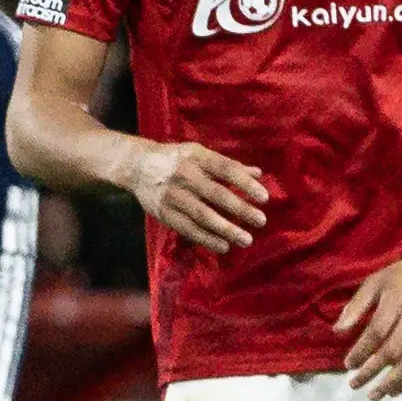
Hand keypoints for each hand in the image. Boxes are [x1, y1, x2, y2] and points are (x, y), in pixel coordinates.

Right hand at [125, 139, 267, 253]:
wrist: (137, 166)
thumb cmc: (177, 159)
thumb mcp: (200, 154)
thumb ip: (228, 165)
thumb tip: (258, 174)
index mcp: (197, 157)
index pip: (226, 170)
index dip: (245, 184)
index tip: (264, 198)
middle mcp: (184, 175)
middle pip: (216, 194)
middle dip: (240, 209)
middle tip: (261, 221)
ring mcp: (172, 195)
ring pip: (202, 215)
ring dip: (226, 229)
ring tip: (246, 239)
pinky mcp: (163, 212)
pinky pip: (187, 228)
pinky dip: (206, 239)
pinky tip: (223, 246)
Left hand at [335, 242, 401, 399]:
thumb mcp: (375, 282)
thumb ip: (356, 306)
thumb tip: (337, 332)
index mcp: (398, 302)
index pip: (376, 333)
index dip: (361, 352)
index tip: (347, 365)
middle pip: (392, 352)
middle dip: (371, 372)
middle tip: (354, 384)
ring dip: (391, 383)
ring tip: (374, 395)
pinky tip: (395, 389)